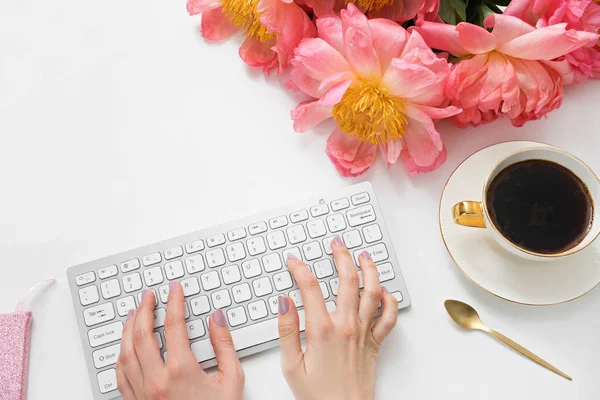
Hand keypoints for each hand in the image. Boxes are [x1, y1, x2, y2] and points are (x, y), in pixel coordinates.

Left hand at [116, 282, 244, 399]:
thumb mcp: (232, 380)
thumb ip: (224, 345)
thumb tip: (216, 318)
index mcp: (181, 370)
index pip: (174, 324)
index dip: (174, 301)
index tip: (174, 289)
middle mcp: (156, 380)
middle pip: (142, 334)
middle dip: (144, 309)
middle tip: (149, 295)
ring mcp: (142, 393)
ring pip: (125, 352)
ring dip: (128, 329)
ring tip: (134, 314)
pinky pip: (119, 375)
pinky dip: (120, 355)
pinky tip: (125, 347)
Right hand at [277, 236, 397, 399]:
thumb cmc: (317, 394)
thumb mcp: (291, 364)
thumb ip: (286, 329)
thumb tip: (284, 301)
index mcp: (321, 330)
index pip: (310, 287)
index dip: (300, 269)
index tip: (294, 261)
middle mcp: (346, 326)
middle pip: (347, 280)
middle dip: (342, 256)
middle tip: (336, 244)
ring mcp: (363, 332)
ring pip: (372, 291)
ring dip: (369, 269)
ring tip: (363, 256)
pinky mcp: (374, 343)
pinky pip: (388, 317)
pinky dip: (389, 300)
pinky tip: (384, 290)